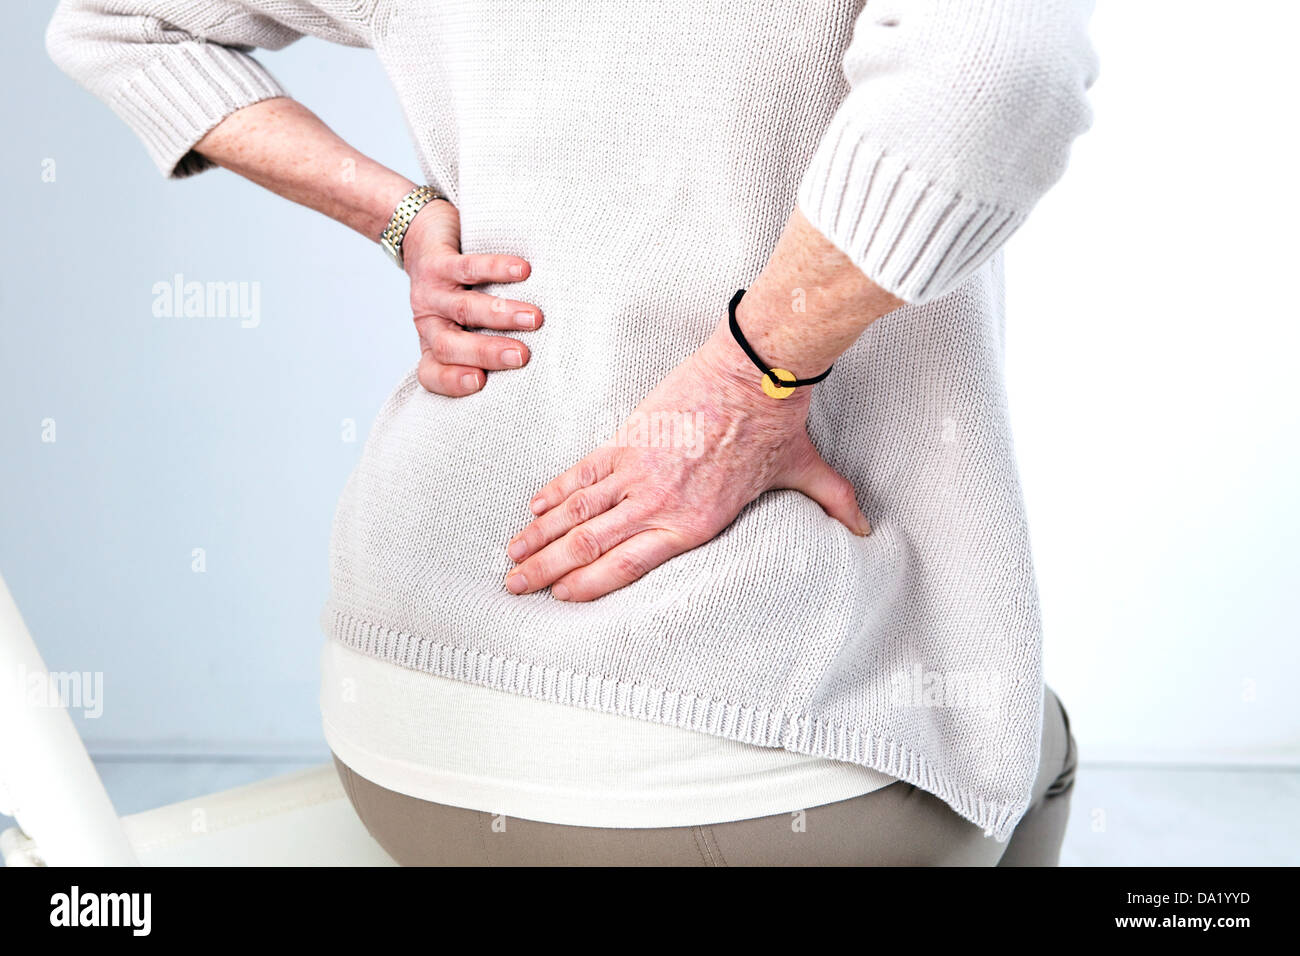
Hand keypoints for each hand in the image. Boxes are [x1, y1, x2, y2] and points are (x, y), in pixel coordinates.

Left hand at [402, 200, 542, 395]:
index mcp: (434, 345)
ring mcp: (430, 292)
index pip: (431, 373)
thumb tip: (535, 364)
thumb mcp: (462, 323)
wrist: (422, 237)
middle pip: (449, 346)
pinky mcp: (436, 261)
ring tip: (534, 318)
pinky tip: (523, 271)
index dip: (450, 382)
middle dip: (486, 352)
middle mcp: (429, 323)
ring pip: (464, 308)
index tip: (481, 382)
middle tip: (521, 356)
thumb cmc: (457, 290)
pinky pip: (467, 268)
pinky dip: (496, 269)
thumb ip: (487, 342)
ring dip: (501, 315)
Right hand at [503, 328, 870, 601]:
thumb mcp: (806, 472)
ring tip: (511, 555)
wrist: (756, 370)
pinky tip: (533, 506)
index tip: (560, 600)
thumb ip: (833, 504)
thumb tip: (867, 528)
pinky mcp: (627, 438)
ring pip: (574, 512)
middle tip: (514, 587)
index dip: (586, 586)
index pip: (626, 566)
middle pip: (587, 546)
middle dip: (546, 571)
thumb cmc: (779, 425)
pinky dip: (554, 490)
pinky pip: (581, 472)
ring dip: (538, 535)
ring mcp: (636, 471)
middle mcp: (657, 504)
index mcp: (693, 524)